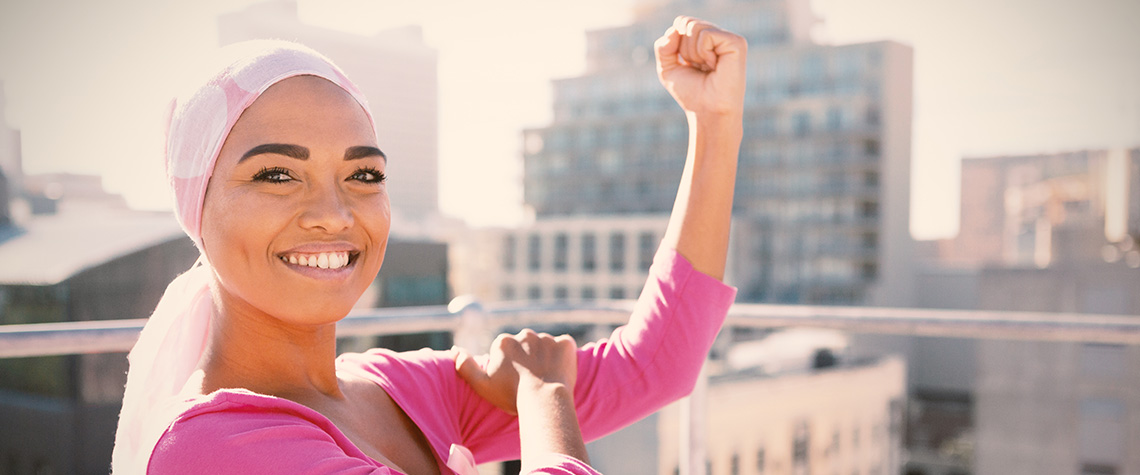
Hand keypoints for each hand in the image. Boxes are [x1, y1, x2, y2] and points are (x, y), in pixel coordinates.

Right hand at [456, 329, 577, 414]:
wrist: (544, 400)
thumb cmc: (512, 395)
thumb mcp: (482, 384)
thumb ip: (465, 366)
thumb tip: (455, 349)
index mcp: (503, 341)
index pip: (506, 352)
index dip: (510, 368)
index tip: (514, 382)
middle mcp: (524, 334)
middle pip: (526, 346)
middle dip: (528, 359)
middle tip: (532, 381)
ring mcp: (547, 337)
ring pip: (545, 346)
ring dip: (546, 358)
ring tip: (547, 379)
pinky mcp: (566, 343)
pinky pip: (565, 346)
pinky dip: (564, 356)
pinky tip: (561, 372)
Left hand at [654, 16, 746, 116]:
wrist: (707, 112)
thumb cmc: (692, 94)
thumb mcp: (668, 69)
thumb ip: (663, 47)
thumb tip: (674, 30)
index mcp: (706, 40)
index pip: (681, 22)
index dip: (675, 44)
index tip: (688, 65)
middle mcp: (718, 37)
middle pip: (686, 23)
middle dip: (683, 49)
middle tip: (699, 68)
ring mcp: (728, 39)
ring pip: (694, 27)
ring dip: (693, 53)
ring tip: (708, 68)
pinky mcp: (736, 43)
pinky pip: (706, 35)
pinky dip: (703, 53)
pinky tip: (715, 66)